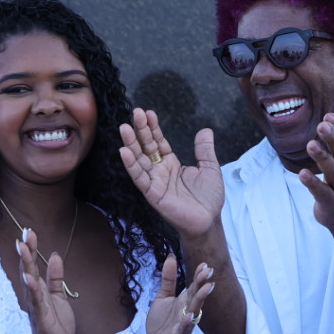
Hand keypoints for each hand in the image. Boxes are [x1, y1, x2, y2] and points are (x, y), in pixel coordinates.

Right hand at [17, 229, 74, 333]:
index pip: (33, 265)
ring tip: (23, 249)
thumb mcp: (58, 296)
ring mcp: (37, 306)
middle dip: (26, 252)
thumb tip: (55, 255)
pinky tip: (30, 278)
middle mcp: (34, 295)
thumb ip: (56, 277)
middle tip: (24, 233)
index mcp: (38, 289)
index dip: (31, 248)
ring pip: (30, 283)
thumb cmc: (55, 323)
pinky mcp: (42, 318)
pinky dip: (33, 290)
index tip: (29, 231)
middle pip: (29, 269)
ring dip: (26, 265)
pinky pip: (38, 302)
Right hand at [120, 109, 223, 238]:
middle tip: (136, 112)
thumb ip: (204, 150)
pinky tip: (124, 151)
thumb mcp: (209, 168)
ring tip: (124, 127)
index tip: (148, 113)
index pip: (158, 142)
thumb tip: (205, 130)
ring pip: (139, 160)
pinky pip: (140, 178)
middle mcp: (159, 170)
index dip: (153, 128)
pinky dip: (131, 165)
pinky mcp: (152, 194)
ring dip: (131, 144)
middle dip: (141, 130)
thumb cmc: (208, 198)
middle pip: (146, 147)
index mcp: (171, 163)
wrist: (209, 220)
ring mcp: (154, 181)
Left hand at [146, 256, 217, 333]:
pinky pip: (183, 329)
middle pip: (196, 296)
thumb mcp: (162, 296)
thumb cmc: (161, 321)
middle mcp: (188, 311)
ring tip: (206, 288)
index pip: (194, 286)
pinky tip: (189, 316)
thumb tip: (171, 256)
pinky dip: (186, 323)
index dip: (199, 276)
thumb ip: (168, 279)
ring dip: (200, 300)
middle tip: (209, 272)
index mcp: (184, 301)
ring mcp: (184, 324)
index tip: (205, 264)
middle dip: (202, 284)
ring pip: (194, 311)